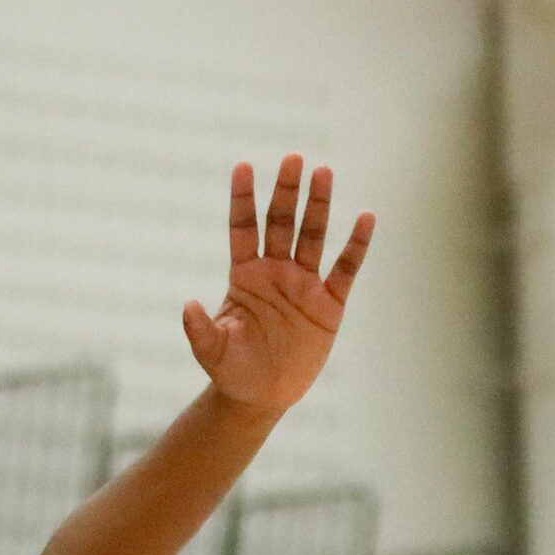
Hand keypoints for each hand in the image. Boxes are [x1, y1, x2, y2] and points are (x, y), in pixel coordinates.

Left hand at [182, 157, 373, 413]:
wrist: (261, 396)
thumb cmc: (231, 371)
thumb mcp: (211, 351)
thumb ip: (199, 329)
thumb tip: (188, 305)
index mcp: (244, 276)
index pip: (243, 227)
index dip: (243, 198)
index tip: (243, 166)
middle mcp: (275, 272)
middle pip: (281, 222)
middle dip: (287, 191)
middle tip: (293, 158)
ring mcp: (303, 285)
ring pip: (313, 236)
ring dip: (318, 205)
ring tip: (323, 171)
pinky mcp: (329, 304)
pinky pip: (345, 268)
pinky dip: (356, 245)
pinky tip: (366, 217)